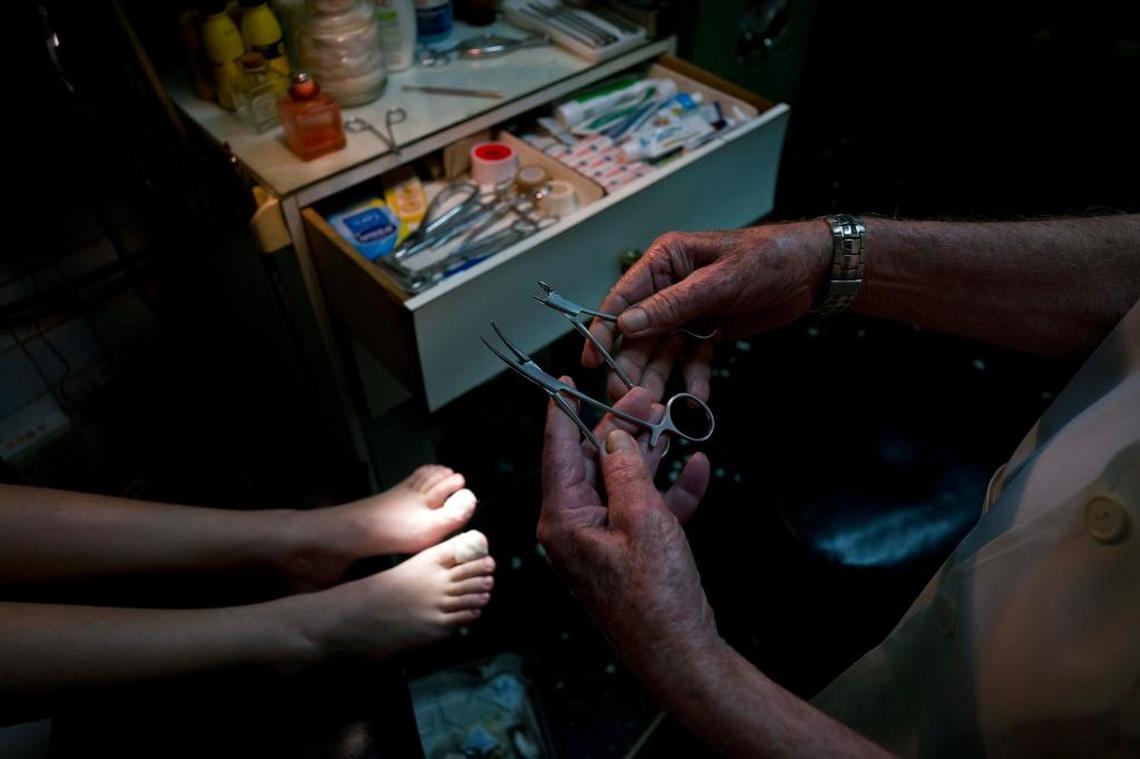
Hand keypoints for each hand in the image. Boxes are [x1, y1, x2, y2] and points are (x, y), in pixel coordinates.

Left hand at [538, 382, 718, 676]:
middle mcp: (575, 528)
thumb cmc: (655, 592)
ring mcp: (602, 541)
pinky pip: (645, 511)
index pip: (558, 451)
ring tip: (669, 421)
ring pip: (622, 483)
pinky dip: (670, 490)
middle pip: (591, 462)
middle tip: (645, 398)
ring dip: (648, 454)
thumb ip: (626, 470)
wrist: (680, 652)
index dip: (562, 412)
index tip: (565, 382)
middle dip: (619, 428)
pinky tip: (696, 467)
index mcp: (563, 519)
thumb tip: (612, 434)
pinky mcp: (629, 552)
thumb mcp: (642, 518)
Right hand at [584, 223, 831, 400]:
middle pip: (640, 331)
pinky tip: (696, 397)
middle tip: (623, 396)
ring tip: (655, 407)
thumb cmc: (766, 260)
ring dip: (659, 377)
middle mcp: (669, 287)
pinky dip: (693, 377)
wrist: (813, 270)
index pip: (624, 298)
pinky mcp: (708, 331)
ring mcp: (688, 311)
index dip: (604, 329)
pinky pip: (692, 358)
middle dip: (632, 364)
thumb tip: (627, 324)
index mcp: (665, 262)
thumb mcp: (719, 281)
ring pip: (664, 350)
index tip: (590, 359)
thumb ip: (672, 305)